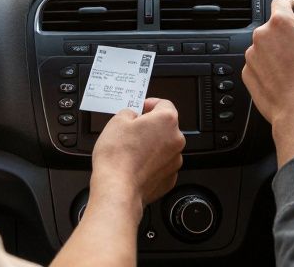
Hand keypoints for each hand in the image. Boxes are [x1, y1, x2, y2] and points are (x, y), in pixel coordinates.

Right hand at [89, 98, 184, 212]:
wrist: (118, 188)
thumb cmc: (118, 157)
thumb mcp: (117, 121)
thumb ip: (129, 112)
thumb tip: (132, 116)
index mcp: (167, 121)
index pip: (164, 104)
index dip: (149, 104)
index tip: (140, 108)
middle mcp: (176, 140)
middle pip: (165, 127)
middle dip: (149, 127)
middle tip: (131, 131)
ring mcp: (174, 161)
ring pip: (163, 147)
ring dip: (151, 146)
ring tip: (130, 150)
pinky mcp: (169, 178)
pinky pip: (161, 165)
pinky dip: (151, 163)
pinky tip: (135, 165)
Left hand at [243, 0, 293, 165]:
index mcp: (281, 23)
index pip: (281, 1)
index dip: (291, 5)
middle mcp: (262, 35)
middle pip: (274, 26)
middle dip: (286, 34)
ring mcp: (251, 54)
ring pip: (265, 46)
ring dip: (276, 52)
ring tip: (293, 67)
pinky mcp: (247, 72)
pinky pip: (258, 63)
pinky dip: (268, 68)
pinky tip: (282, 78)